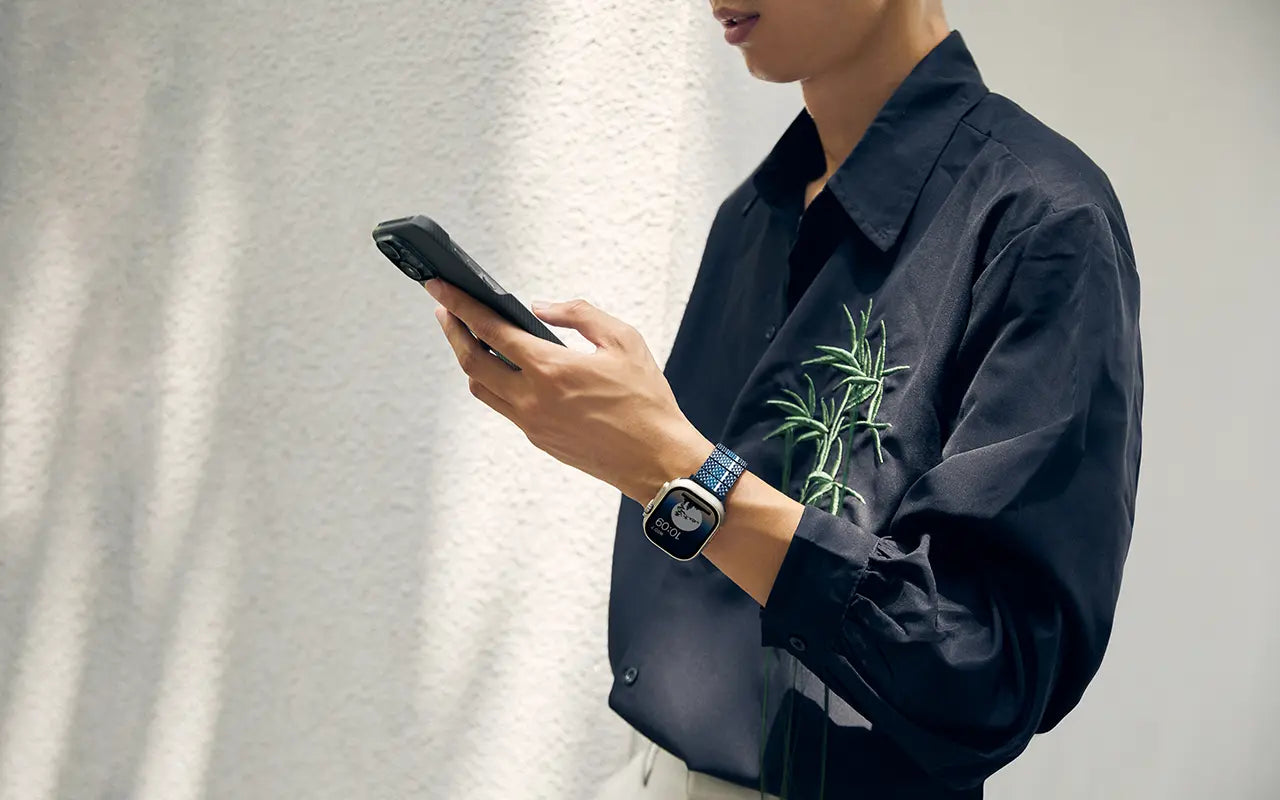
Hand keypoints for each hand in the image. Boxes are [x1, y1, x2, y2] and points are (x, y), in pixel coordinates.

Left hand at [423, 278, 712, 502]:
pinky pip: (504, 406)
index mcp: (551, 369)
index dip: (461, 305)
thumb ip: (579, 315)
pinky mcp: (539, 439)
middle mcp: (532, 398)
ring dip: (470, 359)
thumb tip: (541, 308)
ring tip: (470, 337)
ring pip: (482, 387)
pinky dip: (495, 382)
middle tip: (446, 309)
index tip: (440, 288)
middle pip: (472, 361)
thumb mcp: (623, 340)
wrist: (657, 459)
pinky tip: (504, 369)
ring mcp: (532, 423)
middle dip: (453, 331)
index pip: (490, 330)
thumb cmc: (646, 400)